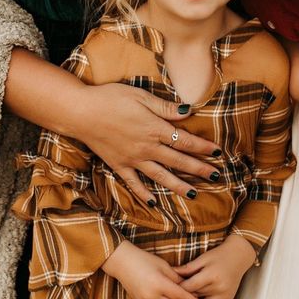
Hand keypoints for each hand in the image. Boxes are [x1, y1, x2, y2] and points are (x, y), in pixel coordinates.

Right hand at [73, 83, 220, 204]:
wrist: (81, 112)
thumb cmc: (110, 98)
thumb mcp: (141, 97)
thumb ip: (165, 108)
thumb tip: (189, 111)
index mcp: (154, 128)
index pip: (185, 140)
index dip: (203, 147)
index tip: (218, 152)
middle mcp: (147, 148)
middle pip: (178, 161)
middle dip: (199, 169)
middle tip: (216, 176)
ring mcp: (132, 159)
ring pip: (160, 176)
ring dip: (178, 185)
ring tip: (193, 193)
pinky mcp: (118, 165)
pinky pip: (134, 184)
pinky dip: (144, 194)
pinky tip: (154, 202)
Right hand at [102, 240, 205, 298]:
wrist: (121, 262)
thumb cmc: (144, 259)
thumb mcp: (164, 266)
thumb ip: (178, 278)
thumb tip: (191, 288)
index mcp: (159, 285)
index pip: (181, 297)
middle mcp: (152, 296)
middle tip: (194, 295)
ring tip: (179, 291)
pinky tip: (164, 291)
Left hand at [175, 234, 256, 298]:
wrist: (239, 257)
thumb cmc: (219, 255)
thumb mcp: (203, 258)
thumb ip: (188, 268)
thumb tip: (171, 273)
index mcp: (211, 276)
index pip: (189, 288)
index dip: (178, 288)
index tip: (171, 287)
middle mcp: (219, 289)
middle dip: (184, 298)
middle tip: (175, 296)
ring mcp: (225, 297)